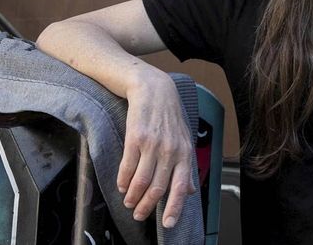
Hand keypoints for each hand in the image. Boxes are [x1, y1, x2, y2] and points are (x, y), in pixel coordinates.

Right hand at [118, 68, 195, 227]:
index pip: (181, 187)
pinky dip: (123, 181)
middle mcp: (170, 151)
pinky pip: (128, 167)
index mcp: (184, 153)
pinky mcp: (136, 138)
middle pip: (157, 188)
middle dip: (147, 206)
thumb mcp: (184, 138)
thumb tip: (190, 191)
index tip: (168, 224)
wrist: (153, 88)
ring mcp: (153, 145)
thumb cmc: (169, 115)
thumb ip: (186, 165)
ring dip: (133, 196)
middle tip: (139, 214)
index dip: (174, 208)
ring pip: (141, 181)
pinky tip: (122, 186)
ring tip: (129, 202)